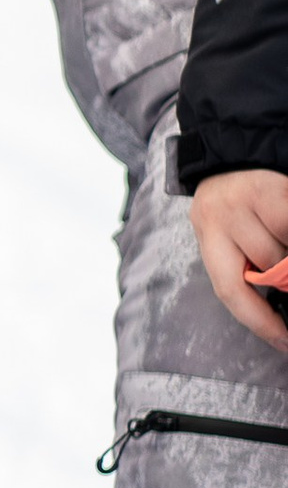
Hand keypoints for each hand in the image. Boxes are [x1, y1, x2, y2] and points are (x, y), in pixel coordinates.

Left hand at [191, 169, 287, 352]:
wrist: (236, 143)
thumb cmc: (241, 200)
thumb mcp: (231, 231)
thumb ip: (250, 264)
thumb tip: (279, 301)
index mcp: (208, 235)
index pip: (230, 290)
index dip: (260, 322)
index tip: (285, 343)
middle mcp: (219, 216)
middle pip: (267, 265)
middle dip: (286, 277)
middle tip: (286, 285)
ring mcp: (245, 198)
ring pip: (283, 247)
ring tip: (280, 242)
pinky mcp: (272, 186)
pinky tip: (286, 228)